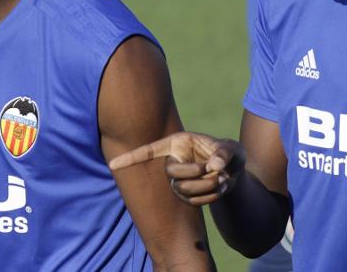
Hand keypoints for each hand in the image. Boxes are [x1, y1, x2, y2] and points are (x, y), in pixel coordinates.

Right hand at [109, 132, 244, 205]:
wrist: (234, 171)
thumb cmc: (229, 153)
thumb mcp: (232, 148)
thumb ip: (224, 153)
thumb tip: (216, 166)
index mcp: (177, 144)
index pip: (149, 151)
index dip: (130, 158)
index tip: (112, 164)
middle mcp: (173, 162)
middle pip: (173, 174)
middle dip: (196, 174)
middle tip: (216, 169)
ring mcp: (178, 180)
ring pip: (183, 190)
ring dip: (207, 186)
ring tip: (223, 177)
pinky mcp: (186, 195)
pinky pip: (194, 201)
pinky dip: (212, 195)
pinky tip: (222, 186)